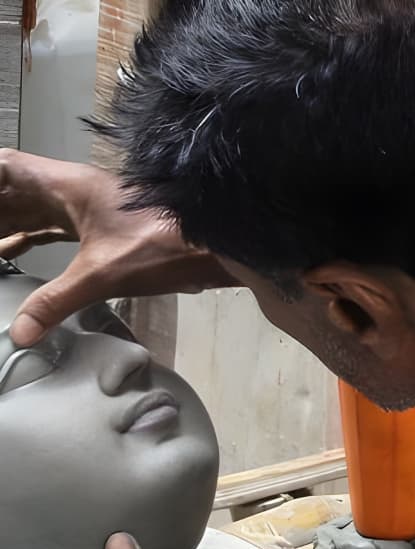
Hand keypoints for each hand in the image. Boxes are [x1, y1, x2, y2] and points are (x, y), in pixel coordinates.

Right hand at [0, 149, 236, 346]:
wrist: (213, 246)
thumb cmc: (161, 248)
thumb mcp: (103, 275)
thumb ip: (57, 302)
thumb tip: (20, 333)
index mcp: (66, 186)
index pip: (4, 168)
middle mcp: (73, 190)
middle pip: (13, 191)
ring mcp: (89, 207)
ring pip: (33, 210)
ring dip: (5, 225)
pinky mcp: (103, 227)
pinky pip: (54, 227)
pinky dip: (30, 238)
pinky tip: (15, 253)